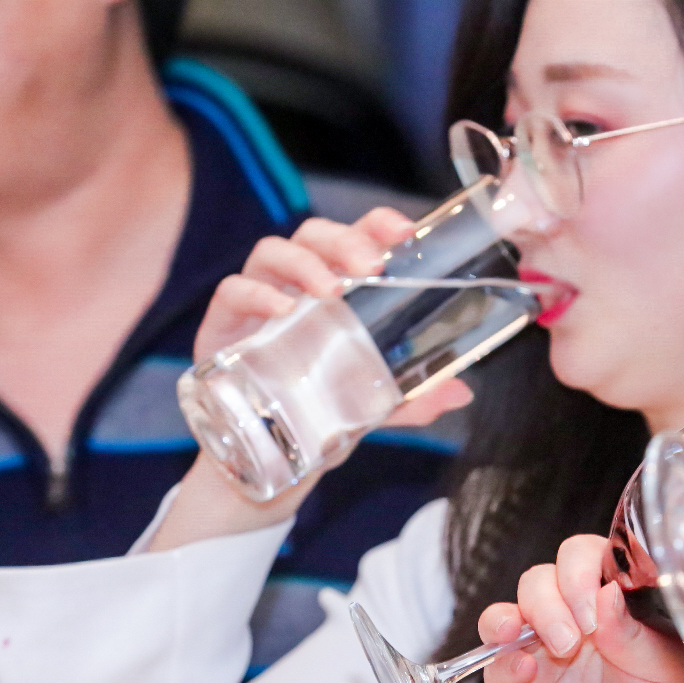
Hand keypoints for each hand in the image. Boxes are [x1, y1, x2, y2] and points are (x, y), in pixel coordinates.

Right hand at [192, 207, 473, 432]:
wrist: (268, 459)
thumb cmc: (321, 412)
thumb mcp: (375, 406)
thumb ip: (413, 397)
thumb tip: (461, 393)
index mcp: (335, 287)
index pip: (355, 236)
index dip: (376, 223)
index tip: (404, 231)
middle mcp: (296, 284)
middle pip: (313, 234)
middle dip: (342, 239)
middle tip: (370, 264)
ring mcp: (257, 301)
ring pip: (272, 251)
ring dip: (303, 263)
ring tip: (330, 290)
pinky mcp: (222, 325)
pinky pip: (232, 291)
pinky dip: (255, 293)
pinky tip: (281, 311)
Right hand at [481, 533, 683, 682]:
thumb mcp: (665, 673)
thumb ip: (634, 632)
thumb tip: (607, 595)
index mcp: (613, 605)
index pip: (590, 558)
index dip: (587, 567)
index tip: (600, 598)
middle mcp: (572, 619)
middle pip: (545, 576)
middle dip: (558, 595)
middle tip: (582, 634)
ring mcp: (538, 652)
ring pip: (512, 608)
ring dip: (529, 616)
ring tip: (555, 644)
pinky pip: (492, 663)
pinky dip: (502, 660)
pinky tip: (526, 670)